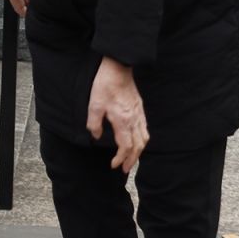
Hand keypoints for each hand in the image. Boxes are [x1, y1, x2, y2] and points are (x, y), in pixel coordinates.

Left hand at [86, 57, 148, 173]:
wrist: (118, 67)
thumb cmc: (104, 85)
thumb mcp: (94, 104)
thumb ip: (94, 123)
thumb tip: (95, 136)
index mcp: (123, 120)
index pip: (126, 146)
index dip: (121, 158)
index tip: (114, 165)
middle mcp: (134, 119)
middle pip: (138, 146)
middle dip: (132, 160)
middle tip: (125, 169)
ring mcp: (138, 113)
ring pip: (144, 138)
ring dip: (139, 151)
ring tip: (132, 159)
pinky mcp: (139, 108)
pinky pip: (145, 128)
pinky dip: (142, 140)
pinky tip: (136, 141)